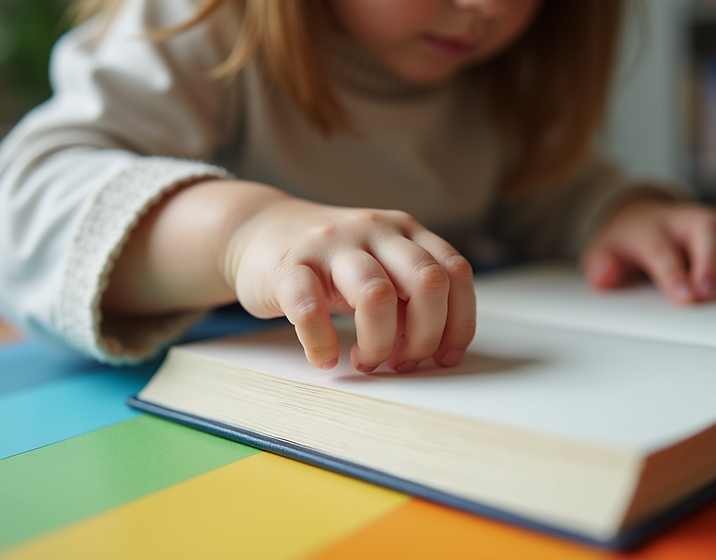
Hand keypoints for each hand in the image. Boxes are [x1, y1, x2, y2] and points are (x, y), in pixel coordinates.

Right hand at [226, 197, 475, 372]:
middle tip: (402, 363)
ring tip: (365, 362)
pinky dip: (322, 345)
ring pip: (376, 294)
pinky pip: (310, 309)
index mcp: (404, 231)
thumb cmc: (328, 261)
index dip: (458, 323)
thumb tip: (435, 347)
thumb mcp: (379, 264)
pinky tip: (324, 358)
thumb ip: (410, 294)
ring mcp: (330, 245)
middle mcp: (374, 231)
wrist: (257, 230)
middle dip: (424, 336)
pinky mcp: (288, 265)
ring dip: (378, 344)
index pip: (455, 273)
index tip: (443, 357)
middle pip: (427, 282)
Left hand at [581, 198, 715, 302]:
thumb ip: (601, 266)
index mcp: (652, 226)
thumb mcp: (603, 252)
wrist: (643, 215)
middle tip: (711, 293)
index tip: (684, 295)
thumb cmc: (628, 241)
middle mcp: (688, 219)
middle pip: (707, 230)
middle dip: (712, 262)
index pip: (661, 247)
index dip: (673, 271)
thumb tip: (602, 275)